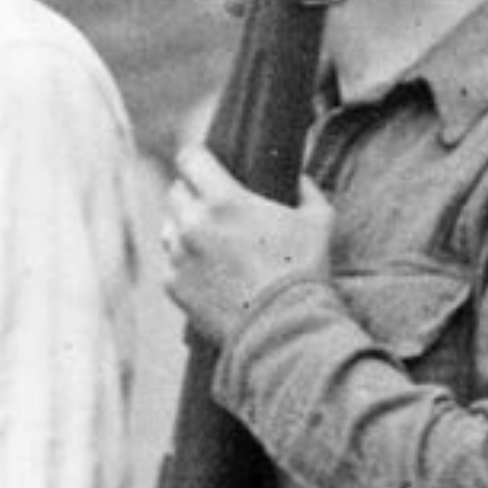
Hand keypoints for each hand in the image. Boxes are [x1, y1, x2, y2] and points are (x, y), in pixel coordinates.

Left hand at [162, 143, 331, 345]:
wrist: (283, 330)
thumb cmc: (304, 272)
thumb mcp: (318, 221)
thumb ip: (307, 189)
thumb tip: (299, 178)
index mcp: (224, 200)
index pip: (190, 158)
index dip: (198, 158)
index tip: (206, 164)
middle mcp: (192, 224)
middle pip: (176, 191)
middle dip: (193, 194)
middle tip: (214, 207)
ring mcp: (179, 256)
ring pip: (168, 227)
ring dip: (184, 228)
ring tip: (211, 242)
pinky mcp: (173, 286)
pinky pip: (170, 263)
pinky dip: (184, 263)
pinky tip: (209, 272)